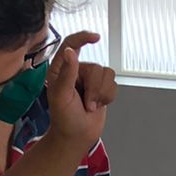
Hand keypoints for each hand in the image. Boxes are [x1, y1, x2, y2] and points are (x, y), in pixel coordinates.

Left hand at [44, 32, 116, 151]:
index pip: (71, 44)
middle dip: (94, 88)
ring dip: (101, 94)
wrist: (76, 137)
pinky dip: (107, 97)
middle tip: (86, 104)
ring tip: (90, 106)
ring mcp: (90, 80)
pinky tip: (97, 106)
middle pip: (95, 67)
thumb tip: (71, 51)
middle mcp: (76, 71)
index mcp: (61, 69)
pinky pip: (113, 84)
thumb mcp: (62, 96)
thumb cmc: (64, 118)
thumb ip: (67, 73)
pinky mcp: (101, 88)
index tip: (96, 38)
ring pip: (107, 74)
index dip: (83, 37)